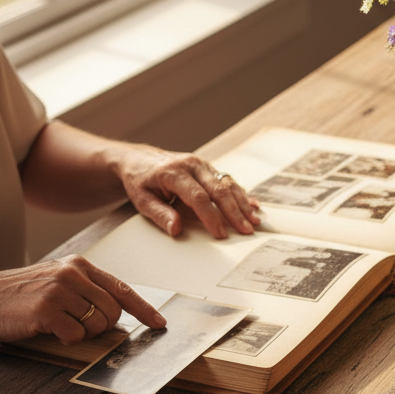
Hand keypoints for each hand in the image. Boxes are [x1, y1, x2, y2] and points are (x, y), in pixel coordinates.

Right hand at [0, 256, 165, 346]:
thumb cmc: (19, 295)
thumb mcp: (56, 281)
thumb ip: (87, 290)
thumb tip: (118, 311)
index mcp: (79, 265)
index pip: (122, 289)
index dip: (144, 309)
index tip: (159, 323)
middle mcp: (72, 274)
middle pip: (114, 311)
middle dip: (104, 326)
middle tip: (79, 326)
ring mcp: (59, 290)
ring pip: (97, 325)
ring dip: (82, 333)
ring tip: (59, 324)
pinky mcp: (47, 310)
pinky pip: (76, 335)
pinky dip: (66, 339)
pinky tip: (48, 329)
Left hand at [113, 143, 260, 238]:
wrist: (139, 159)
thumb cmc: (140, 182)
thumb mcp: (141, 200)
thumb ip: (160, 214)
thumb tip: (176, 229)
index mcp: (173, 173)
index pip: (198, 196)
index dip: (211, 217)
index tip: (220, 234)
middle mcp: (191, 165)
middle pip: (219, 189)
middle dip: (234, 212)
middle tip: (246, 230)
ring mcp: (202, 165)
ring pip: (228, 184)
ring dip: (243, 204)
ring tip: (254, 221)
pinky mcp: (209, 168)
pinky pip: (229, 181)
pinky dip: (242, 195)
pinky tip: (254, 206)